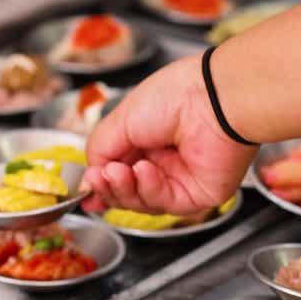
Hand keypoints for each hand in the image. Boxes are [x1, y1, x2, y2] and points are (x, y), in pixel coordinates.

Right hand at [82, 54, 256, 214]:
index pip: (120, 171)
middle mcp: (166, 161)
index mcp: (148, 140)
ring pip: (142, 202)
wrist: (214, 99)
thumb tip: (89, 175)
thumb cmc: (176, 96)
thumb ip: (99, 150)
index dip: (102, 183)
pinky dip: (148, 189)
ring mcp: (182, 180)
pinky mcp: (197, 194)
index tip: (86, 189)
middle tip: (99, 177)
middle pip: (127, 191)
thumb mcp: (120, 120)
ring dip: (124, 189)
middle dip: (109, 187)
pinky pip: (164, 203)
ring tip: (117, 172)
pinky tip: (143, 172)